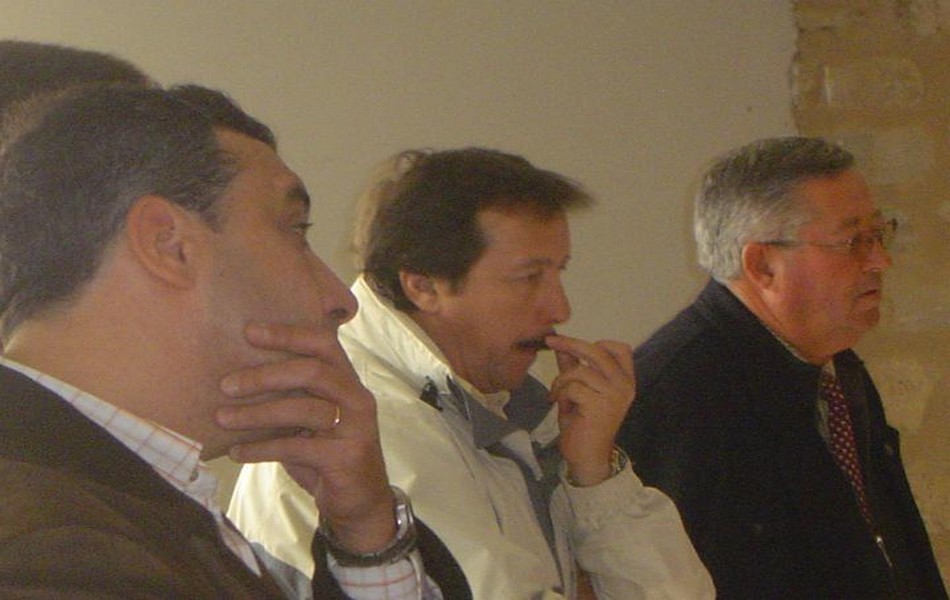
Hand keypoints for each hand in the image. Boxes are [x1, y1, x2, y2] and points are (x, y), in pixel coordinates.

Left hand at [215, 322, 395, 552]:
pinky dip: (261, 448)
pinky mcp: (346, 457)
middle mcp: (356, 398)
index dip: (287, 334)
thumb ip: (290, 396)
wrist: (359, 503)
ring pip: (304, 409)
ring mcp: (355, 427)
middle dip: (265, 375)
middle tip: (225, 384)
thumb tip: (236, 375)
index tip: (249, 332)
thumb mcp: (309, 420)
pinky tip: (237, 452)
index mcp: (347, 381)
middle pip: (313, 371)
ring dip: (257, 413)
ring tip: (222, 418)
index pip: (323, 343)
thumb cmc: (325, 455)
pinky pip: (296, 447)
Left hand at [546, 335, 634, 486]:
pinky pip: (573, 387)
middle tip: (551, 341)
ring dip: (561, 380)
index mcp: (625, 381)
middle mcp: (624, 386)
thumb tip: (562, 345)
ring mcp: (614, 396)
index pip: (621, 349)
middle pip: (598, 352)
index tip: (575, 344)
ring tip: (557, 394)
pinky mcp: (599, 406)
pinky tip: (558, 404)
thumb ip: (573, 367)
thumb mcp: (578, 390)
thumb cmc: (584, 424)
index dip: (598, 342)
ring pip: (580, 371)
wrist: (587, 457)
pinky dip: (560, 393)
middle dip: (570, 343)